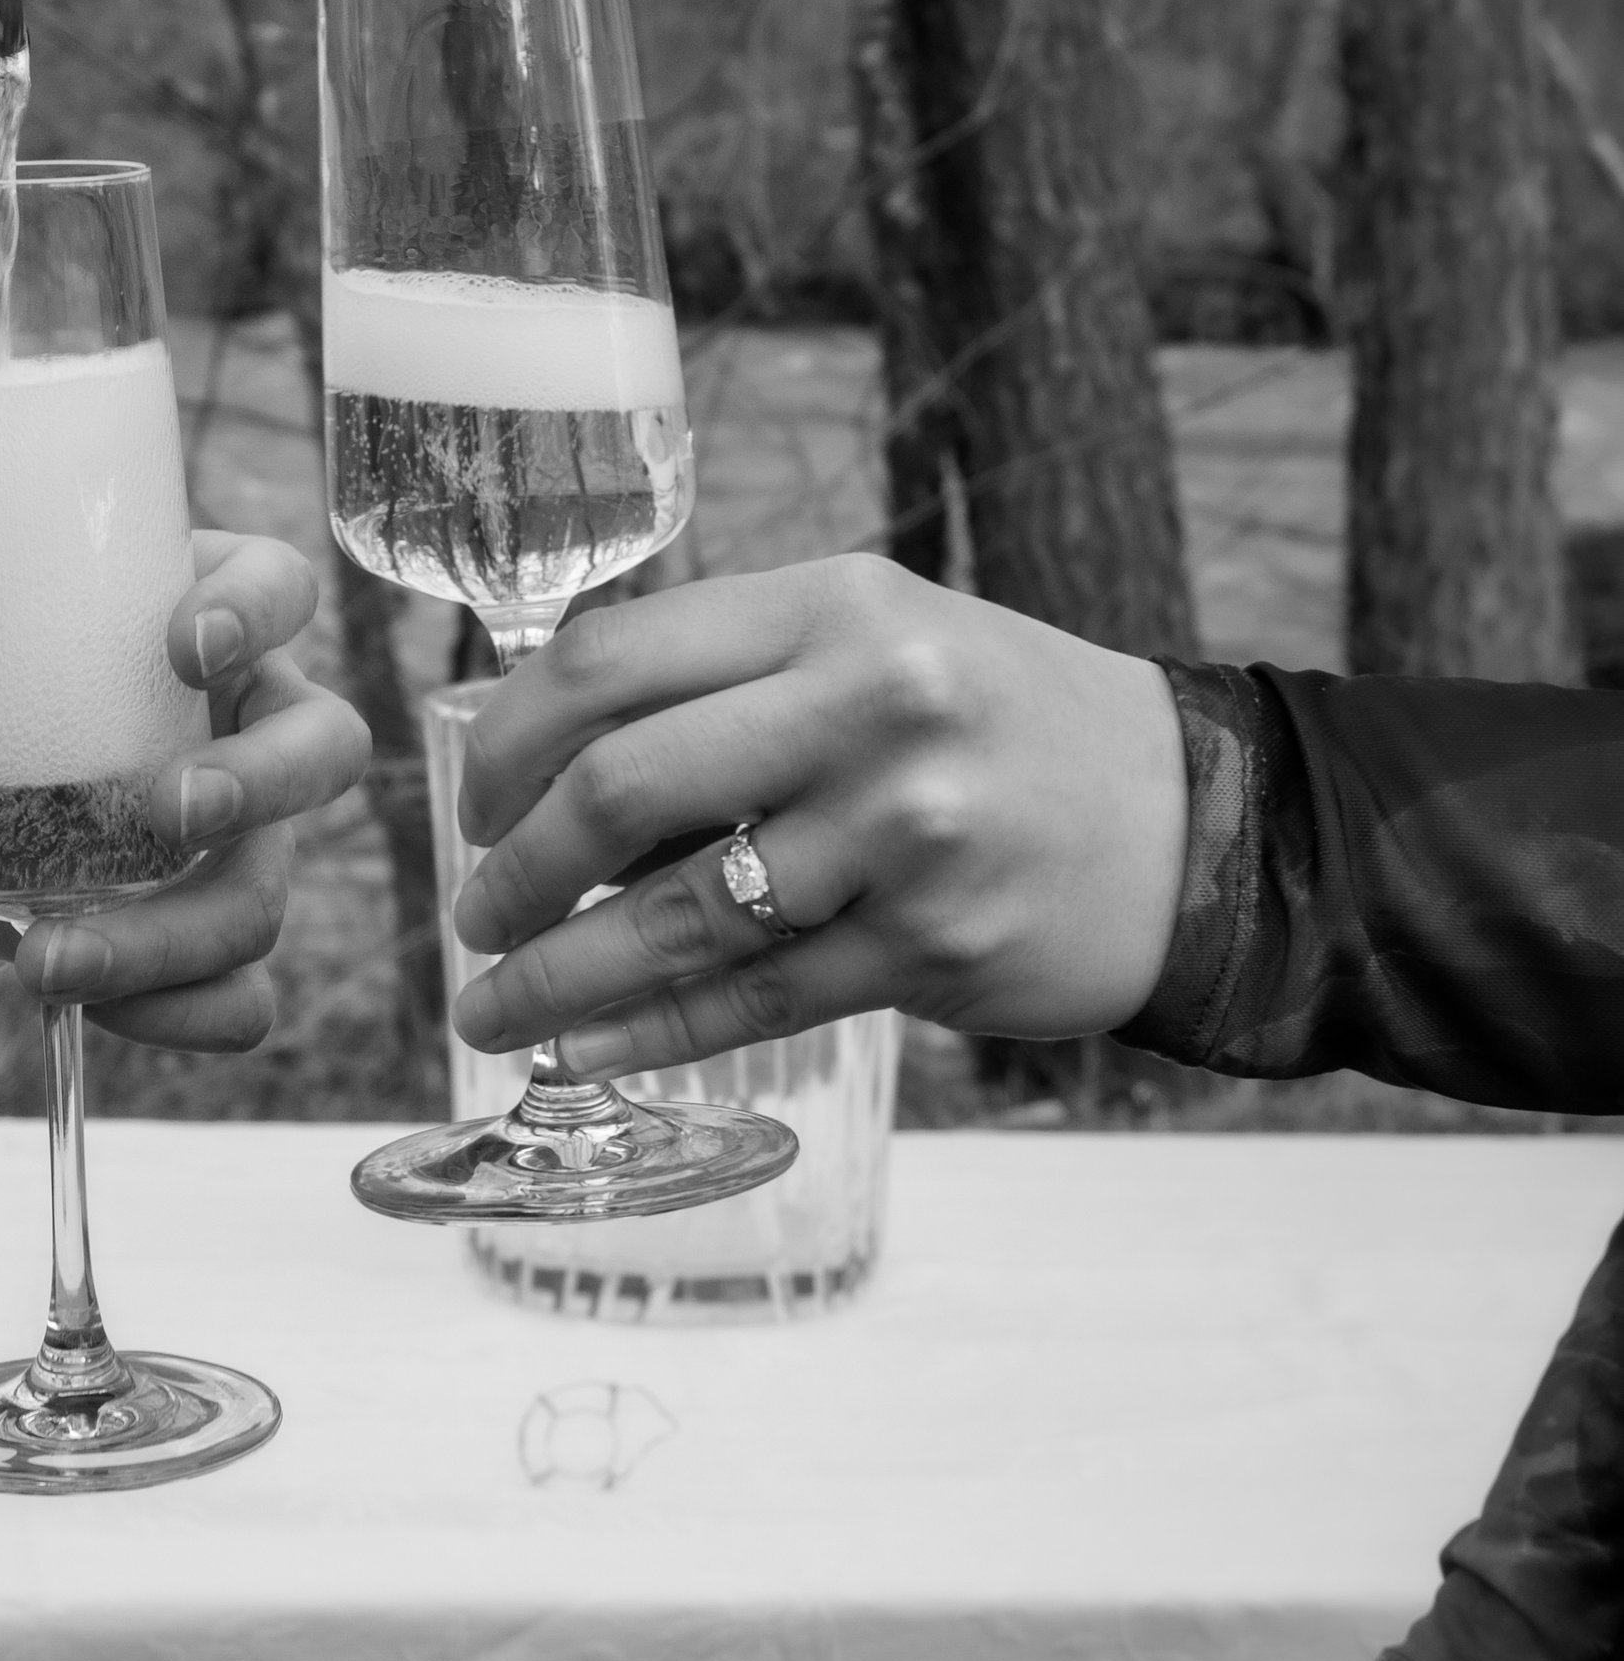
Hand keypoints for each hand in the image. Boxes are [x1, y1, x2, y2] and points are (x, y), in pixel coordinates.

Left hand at [0, 530, 369, 1051]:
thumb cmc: (1, 693)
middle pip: (324, 749)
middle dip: (260, 784)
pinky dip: (178, 1015)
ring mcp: (252, 841)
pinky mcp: (219, 934)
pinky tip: (97, 1011)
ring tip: (53, 960)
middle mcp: (258, 728)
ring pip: (268, 894)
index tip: (185, 643)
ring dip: (175, 938)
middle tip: (170, 809)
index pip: (281, 587)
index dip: (256, 611)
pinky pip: (242, 994)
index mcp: (213, 622)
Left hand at [446, 556, 1188, 1076]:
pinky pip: (746, 1000)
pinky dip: (640, 1035)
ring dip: (554, 975)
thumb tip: (541, 757)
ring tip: (491, 1005)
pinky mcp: (929, 946)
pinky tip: (577, 1053)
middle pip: (618, 789)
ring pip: (670, 918)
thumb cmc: (992, 722)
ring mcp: (902, 831)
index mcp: (832, 606)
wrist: (1186, 818)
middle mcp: (868, 705)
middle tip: (475, 912)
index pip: (608, 661)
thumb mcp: (870, 640)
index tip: (473, 799)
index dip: (507, 740)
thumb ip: (728, 677)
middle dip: (512, 867)